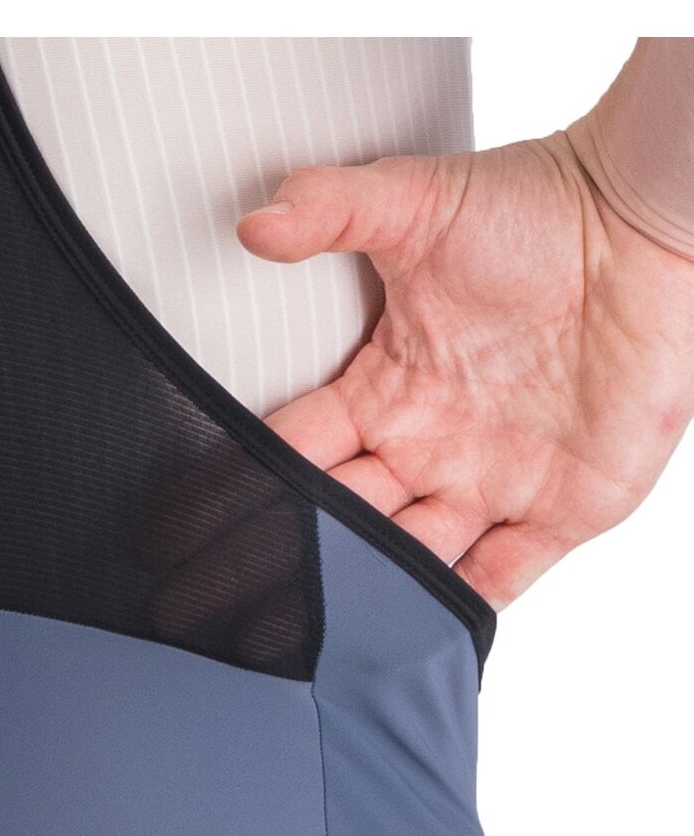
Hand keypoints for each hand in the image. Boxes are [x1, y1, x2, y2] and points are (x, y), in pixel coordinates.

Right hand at [235, 133, 693, 609]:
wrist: (645, 231)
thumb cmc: (537, 210)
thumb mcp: (414, 203)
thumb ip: (328, 209)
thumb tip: (255, 224)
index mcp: (383, 391)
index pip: (294, 454)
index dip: (243, 487)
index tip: (190, 526)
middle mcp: (426, 446)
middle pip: (340, 520)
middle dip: (287, 558)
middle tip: (228, 597)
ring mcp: (490, 482)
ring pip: (410, 558)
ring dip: (365, 590)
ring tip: (312, 626)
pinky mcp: (560, 509)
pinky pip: (500, 576)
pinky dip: (458, 608)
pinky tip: (414, 633)